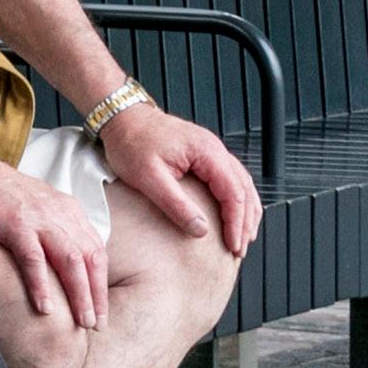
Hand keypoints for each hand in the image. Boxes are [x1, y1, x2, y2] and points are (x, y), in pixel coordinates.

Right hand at [0, 156, 109, 332]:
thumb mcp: (41, 209)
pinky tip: (45, 308)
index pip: (96, 252)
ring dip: (78, 294)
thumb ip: (58, 232)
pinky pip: (33, 258)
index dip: (102, 285)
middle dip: (96, 295)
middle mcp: (60, 214)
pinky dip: (41, 284)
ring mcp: (38, 219)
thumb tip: (70, 267)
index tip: (101, 312)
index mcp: (70, 211)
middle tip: (96, 324)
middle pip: (89, 259)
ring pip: (70, 260)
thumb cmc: (1, 196)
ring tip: (81, 321)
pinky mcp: (15, 224)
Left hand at [96, 101, 262, 260]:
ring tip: (242, 237)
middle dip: (245, 221)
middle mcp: (214, 149)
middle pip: (243, 189)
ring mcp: (211, 151)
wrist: (123, 119)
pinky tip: (234, 214)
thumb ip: (176, 204)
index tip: (233, 245)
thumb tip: (201, 229)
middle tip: (239, 249)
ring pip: (241, 184)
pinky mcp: (203, 156)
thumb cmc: (131, 143)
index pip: (233, 192)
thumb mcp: (149, 178)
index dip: (236, 222)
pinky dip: (236, 200)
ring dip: (245, 212)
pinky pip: (230, 179)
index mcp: (206, 151)